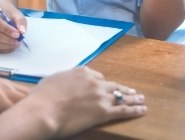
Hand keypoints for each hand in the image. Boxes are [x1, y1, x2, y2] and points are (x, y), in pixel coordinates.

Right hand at [0, 3, 26, 52]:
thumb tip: (22, 31)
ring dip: (5, 45)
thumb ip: (20, 21)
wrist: (1, 14)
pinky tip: (10, 46)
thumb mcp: (16, 14)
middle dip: (7, 39)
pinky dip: (2, 49)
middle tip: (18, 40)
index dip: (6, 29)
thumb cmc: (8, 14)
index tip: (17, 34)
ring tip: (15, 43)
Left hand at [0, 62, 29, 128]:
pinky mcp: (5, 82)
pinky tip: (24, 111)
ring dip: (30, 107)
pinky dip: (27, 101)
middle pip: (27, 103)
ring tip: (30, 120)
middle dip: (30, 116)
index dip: (22, 125)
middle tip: (31, 128)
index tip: (23, 133)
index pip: (16, 114)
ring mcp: (6, 83)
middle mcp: (4, 88)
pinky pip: (23, 91)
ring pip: (28, 95)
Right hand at [30, 67, 145, 137]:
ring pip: (121, 95)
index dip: (101, 82)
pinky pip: (123, 110)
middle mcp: (94, 82)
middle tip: (132, 91)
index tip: (104, 86)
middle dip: (123, 89)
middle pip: (113, 85)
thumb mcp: (51, 80)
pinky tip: (142, 110)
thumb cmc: (42, 97)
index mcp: (82, 72)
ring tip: (141, 99)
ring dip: (133, 97)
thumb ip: (62, 81)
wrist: (44, 110)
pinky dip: (134, 110)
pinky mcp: (104, 112)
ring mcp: (100, 96)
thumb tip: (61, 83)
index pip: (97, 76)